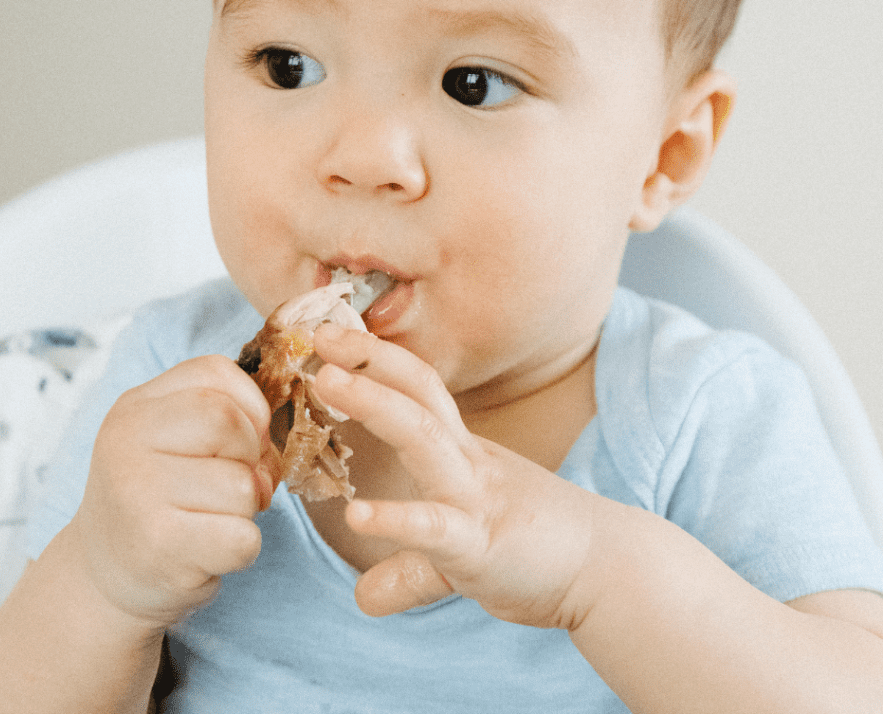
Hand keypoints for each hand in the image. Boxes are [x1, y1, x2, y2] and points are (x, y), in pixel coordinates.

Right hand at [68, 355, 281, 629]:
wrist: (102, 576)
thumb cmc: (156, 499)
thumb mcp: (172, 440)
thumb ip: (224, 419)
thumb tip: (268, 449)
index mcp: (136, 406)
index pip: (215, 373)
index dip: (249, 407)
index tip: (240, 441)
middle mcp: (127, 441)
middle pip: (230, 423)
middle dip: (250, 458)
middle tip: (230, 486)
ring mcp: (138, 493)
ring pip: (243, 486)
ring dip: (246, 510)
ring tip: (210, 521)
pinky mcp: (158, 546)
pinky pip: (242, 539)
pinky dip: (242, 550)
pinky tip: (208, 552)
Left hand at [313, 325, 596, 627]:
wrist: (609, 570)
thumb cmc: (537, 546)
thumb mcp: (462, 544)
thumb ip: (410, 563)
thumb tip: (365, 595)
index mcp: (461, 451)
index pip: (417, 387)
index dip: (376, 358)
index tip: (331, 334)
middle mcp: (466, 461)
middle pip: (417, 391)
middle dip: (369, 357)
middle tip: (319, 333)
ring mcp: (474, 498)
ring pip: (421, 435)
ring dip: (373, 402)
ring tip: (326, 382)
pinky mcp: (481, 545)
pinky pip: (434, 527)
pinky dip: (395, 518)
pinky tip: (357, 515)